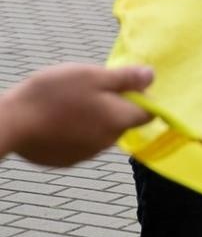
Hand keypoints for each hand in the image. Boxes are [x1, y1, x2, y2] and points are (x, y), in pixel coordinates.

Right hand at [0, 63, 153, 166]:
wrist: (9, 124)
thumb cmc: (52, 95)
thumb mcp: (92, 76)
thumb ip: (126, 78)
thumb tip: (151, 76)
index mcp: (119, 121)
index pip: (148, 113)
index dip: (141, 96)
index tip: (122, 83)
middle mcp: (108, 142)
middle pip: (121, 120)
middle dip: (112, 104)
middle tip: (86, 88)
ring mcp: (86, 153)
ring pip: (100, 131)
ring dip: (92, 117)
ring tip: (66, 102)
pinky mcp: (65, 159)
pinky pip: (79, 142)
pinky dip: (73, 130)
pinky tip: (54, 118)